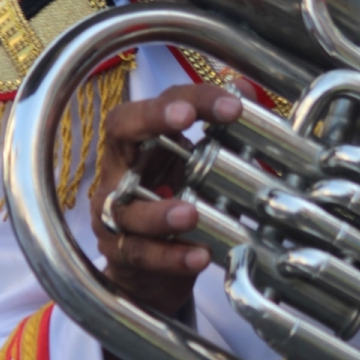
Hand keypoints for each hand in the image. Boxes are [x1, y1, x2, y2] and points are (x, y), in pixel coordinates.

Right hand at [91, 82, 243, 316]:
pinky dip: (170, 257)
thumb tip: (246, 88)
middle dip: (151, 118)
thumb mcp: (198, 165)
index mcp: (142, 140)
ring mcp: (112, 212)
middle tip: (185, 118)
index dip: (193, 98)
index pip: (159, 103)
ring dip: (159, 210)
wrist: (153, 272)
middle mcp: (119, 168)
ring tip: (190, 213)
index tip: (232, 105)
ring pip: (126, 206)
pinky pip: (140, 254)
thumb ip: (221, 131)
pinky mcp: (119, 253)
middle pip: (121, 130)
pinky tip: (199, 256)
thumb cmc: (173, 203)